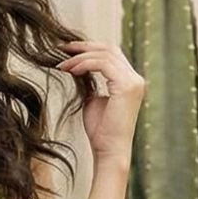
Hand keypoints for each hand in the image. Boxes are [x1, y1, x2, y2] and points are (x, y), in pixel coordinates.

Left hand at [56, 38, 144, 163]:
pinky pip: (102, 64)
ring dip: (80, 57)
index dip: (89, 49)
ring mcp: (133, 81)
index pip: (111, 54)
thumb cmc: (100, 132)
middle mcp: (135, 78)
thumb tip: (78, 68)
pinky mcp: (126, 86)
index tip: (68, 51)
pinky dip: (85, 64)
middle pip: (109, 49)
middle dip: (84, 47)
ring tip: (62, 65)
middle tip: (62, 49)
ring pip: (105, 54)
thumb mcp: (93, 101)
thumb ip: (90, 83)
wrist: (109, 151)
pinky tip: (71, 70)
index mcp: (129, 81)